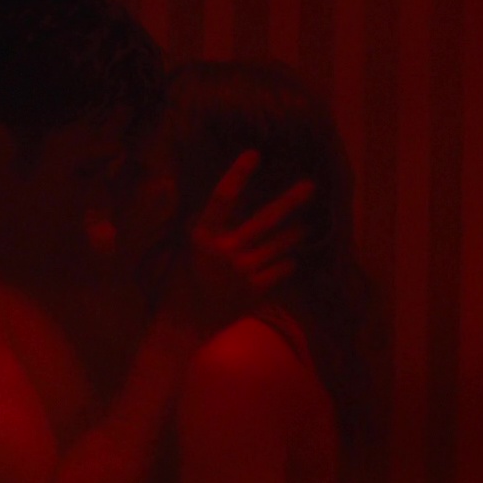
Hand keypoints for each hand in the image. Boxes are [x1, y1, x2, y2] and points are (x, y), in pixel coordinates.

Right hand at [165, 150, 312, 332]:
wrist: (188, 328)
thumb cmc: (182, 285)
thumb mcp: (178, 249)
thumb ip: (185, 220)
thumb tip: (171, 184)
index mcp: (201, 237)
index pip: (221, 199)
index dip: (237, 175)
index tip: (254, 154)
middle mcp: (224, 252)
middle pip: (263, 220)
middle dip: (289, 202)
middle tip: (311, 186)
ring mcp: (241, 272)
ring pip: (278, 246)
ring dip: (295, 234)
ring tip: (308, 225)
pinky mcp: (254, 291)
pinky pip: (280, 271)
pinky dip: (288, 264)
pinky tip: (292, 260)